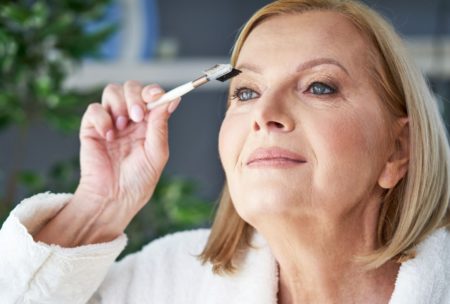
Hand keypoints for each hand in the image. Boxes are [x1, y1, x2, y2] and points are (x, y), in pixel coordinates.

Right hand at [75, 81, 179, 235]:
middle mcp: (130, 119)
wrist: (114, 197)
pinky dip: (102, 118)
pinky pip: (94, 108)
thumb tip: (172, 100)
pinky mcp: (92, 127)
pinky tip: (108, 137)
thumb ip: (160, 125)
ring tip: (122, 127)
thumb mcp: (157, 153)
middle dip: (135, 96)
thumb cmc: (138, 180)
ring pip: (112, 91)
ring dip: (119, 105)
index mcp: (149, 123)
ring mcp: (111, 121)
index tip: (156, 95)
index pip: (151, 95)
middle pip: (131, 87)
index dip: (153, 90)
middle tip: (137, 116)